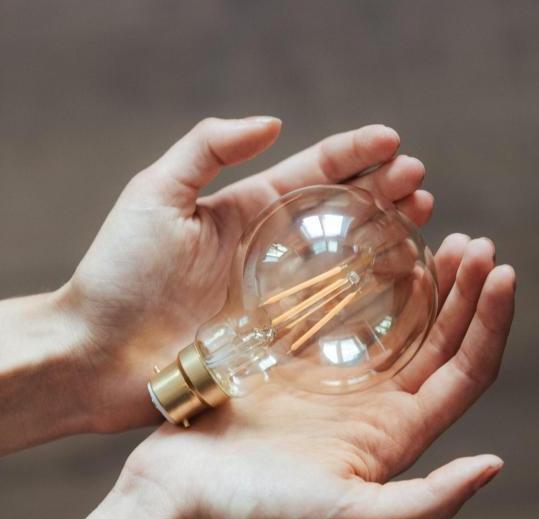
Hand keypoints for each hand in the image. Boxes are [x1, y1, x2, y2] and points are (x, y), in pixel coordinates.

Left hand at [61, 116, 431, 431]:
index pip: (310, 174)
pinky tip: (398, 283)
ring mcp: (276, 295)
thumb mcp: (156, 194)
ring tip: (419, 220)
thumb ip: (208, 148)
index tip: (392, 141)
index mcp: (244, 212)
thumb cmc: (119, 273)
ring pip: (344, 261)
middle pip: (338, 214)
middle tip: (419, 183)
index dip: (352, 155)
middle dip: (381, 193)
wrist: (97, 353)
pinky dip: (367, 299)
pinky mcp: (278, 337)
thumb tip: (271, 124)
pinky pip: (331, 315)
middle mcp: (268, 250)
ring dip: (383, 238)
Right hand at [119, 234, 514, 518]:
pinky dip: (368, 283)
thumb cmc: (260, 513)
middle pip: (440, 340)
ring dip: (425, 280)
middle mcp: (378, 403)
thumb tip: (495, 464)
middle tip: (474, 244)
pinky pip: (346, 313)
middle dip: (465, 291)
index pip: (465, 372)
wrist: (184, 496)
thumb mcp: (349, 517)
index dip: (491, 324)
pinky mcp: (300, 360)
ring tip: (439, 237)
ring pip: (399, 321)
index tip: (503, 272)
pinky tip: (376, 254)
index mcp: (398, 434)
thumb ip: (425, 499)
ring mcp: (340, 378)